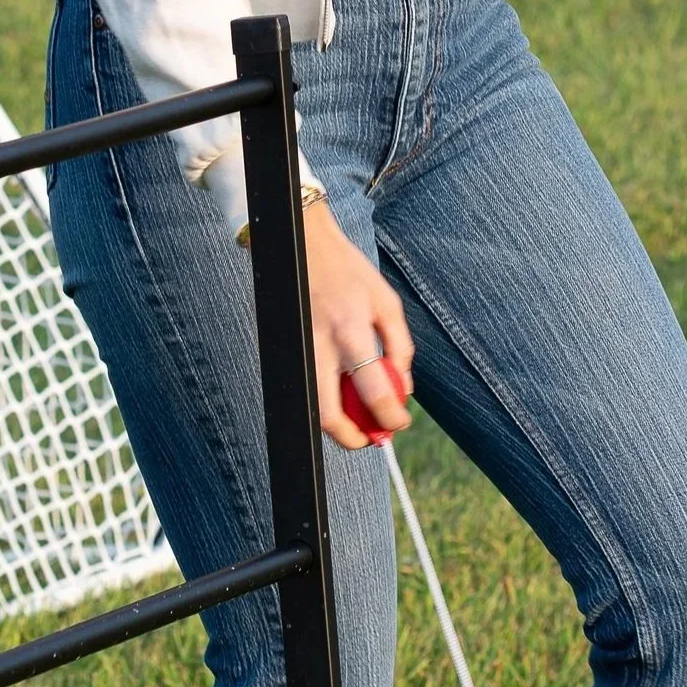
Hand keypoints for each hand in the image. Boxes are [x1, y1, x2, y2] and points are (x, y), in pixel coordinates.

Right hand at [302, 198, 414, 448]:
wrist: (300, 246)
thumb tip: (403, 389)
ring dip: (337, 424)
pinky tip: (340, 395)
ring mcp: (297, 350)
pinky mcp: (284, 350)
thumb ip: (399, 347)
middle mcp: (320, 346)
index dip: (390, 417)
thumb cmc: (348, 273)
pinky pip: (304, 389)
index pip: (373, 391)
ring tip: (358, 421)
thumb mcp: (386, 302)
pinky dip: (324, 401)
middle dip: (353, 438)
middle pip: (331, 414)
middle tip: (370, 440)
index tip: (399, 423)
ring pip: (312, 408)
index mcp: (351, 331)